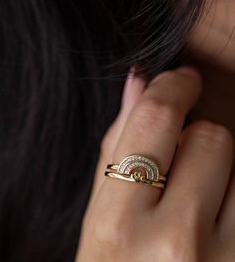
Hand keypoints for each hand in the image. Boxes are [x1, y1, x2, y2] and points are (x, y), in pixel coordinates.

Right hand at [75, 66, 234, 261]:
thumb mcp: (102, 212)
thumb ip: (119, 142)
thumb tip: (137, 80)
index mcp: (121, 225)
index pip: (155, 120)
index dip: (171, 87)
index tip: (180, 80)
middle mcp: (177, 245)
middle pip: (212, 136)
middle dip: (197, 135)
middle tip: (180, 158)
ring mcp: (227, 260)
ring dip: (220, 168)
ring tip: (197, 200)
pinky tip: (217, 216)